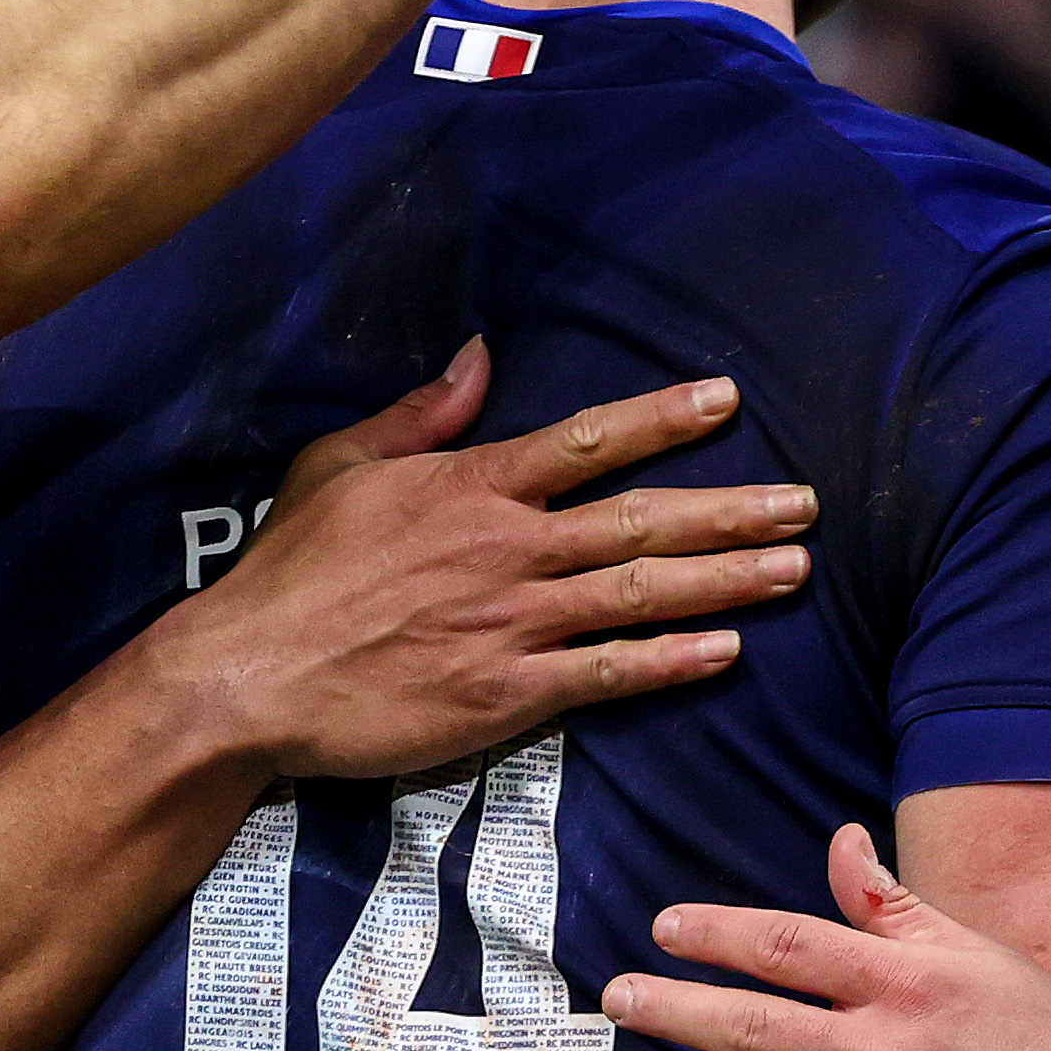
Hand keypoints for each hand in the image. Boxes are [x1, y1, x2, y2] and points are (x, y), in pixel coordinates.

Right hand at [160, 343, 815, 781]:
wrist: (247, 679)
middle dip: (731, 511)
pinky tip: (727, 651)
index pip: (589, 441)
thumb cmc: (289, 572)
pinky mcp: (508, 695)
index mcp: (470, 486)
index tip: (726, 401)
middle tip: (802, 504)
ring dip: (726, 580)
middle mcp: (508, 548)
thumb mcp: (339, 466)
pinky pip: (609, 674)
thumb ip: (421, 412)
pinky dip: (672, 661)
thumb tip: (480, 355)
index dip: (665, 419)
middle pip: (641, 520)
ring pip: (642, 593)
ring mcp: (513, 623)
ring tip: (794, 568)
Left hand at [609, 820, 1050, 1050]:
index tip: (664, 929)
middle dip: (673, 1012)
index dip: (715, 934)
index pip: (787, 946)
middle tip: (617, 1002)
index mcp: (907, 982)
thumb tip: (840, 841)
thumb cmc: (1045, 1032)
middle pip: (752, 1028)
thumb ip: (894, 906)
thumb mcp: (975, 951)